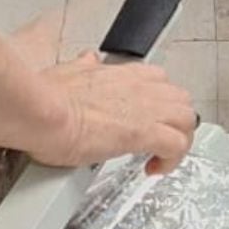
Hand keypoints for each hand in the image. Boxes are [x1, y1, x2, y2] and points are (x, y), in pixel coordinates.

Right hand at [30, 53, 196, 173]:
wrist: (41, 112)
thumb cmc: (46, 96)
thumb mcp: (68, 71)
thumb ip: (83, 67)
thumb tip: (87, 59)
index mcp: (124, 74)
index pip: (159, 81)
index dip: (159, 102)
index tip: (147, 118)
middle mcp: (142, 87)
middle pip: (180, 100)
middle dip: (175, 122)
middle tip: (159, 140)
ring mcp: (147, 109)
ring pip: (187, 120)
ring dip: (179, 140)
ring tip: (161, 157)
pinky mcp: (145, 133)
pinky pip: (177, 146)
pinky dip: (172, 160)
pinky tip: (155, 169)